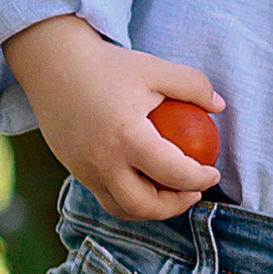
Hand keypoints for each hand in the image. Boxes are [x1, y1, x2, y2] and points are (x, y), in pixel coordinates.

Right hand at [2, 13, 224, 219]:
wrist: (53, 64)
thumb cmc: (109, 65)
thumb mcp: (155, 68)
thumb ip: (193, 85)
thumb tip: (220, 107)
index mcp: (127, 137)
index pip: (173, 173)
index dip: (200, 179)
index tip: (213, 173)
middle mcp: (103, 161)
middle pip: (145, 206)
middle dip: (176, 206)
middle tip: (194, 192)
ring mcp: (85, 170)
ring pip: (122, 209)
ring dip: (151, 209)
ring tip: (172, 192)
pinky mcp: (74, 170)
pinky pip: (106, 196)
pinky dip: (130, 198)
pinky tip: (146, 182)